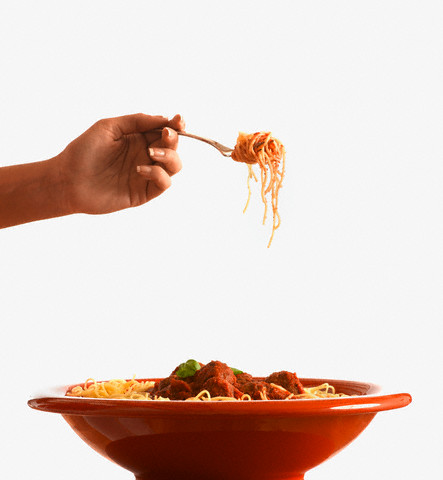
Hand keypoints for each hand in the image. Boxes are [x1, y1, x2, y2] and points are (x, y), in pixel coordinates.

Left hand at [58, 113, 184, 214]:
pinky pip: (163, 183)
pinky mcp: (143, 193)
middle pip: (173, 147)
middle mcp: (145, 156)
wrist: (67, 180)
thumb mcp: (108, 127)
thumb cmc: (83, 152)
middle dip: (174, 139)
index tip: (178, 120)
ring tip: (152, 153)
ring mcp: (145, 175)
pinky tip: (139, 169)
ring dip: (170, 156)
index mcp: (138, 139)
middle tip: (166, 134)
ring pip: (174, 165)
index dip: (175, 125)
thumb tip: (163, 118)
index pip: (164, 131)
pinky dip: (158, 174)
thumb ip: (136, 121)